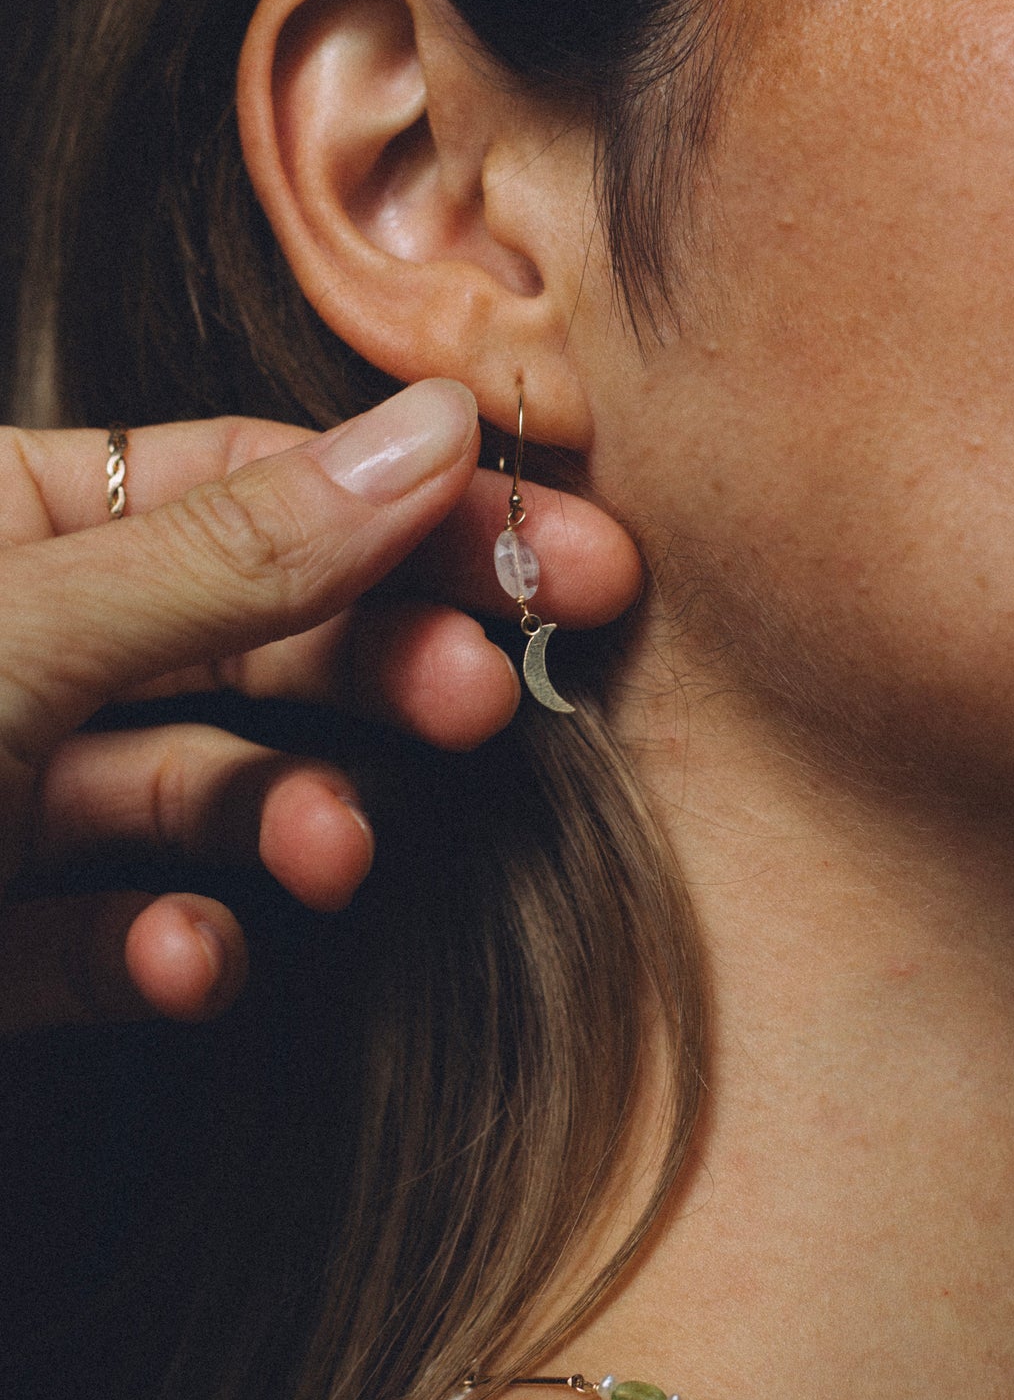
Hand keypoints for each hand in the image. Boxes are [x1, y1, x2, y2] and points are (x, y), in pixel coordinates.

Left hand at [0, 380, 641, 1034]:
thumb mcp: (18, 635)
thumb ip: (228, 554)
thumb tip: (430, 437)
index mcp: (8, 517)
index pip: (255, 484)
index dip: (416, 516)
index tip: (571, 562)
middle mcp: (24, 642)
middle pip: (254, 638)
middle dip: (379, 676)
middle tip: (490, 704)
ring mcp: (5, 797)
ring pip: (201, 795)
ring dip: (289, 824)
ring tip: (336, 857)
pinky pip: (118, 941)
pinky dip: (174, 953)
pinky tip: (187, 962)